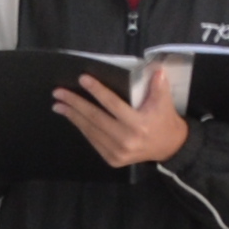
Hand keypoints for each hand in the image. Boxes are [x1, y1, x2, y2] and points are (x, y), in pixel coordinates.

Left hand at [58, 67, 186, 166]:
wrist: (169, 148)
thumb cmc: (164, 120)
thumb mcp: (164, 102)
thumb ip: (158, 86)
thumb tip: (155, 68)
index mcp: (139, 124)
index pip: (113, 104)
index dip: (97, 91)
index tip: (82, 79)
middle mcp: (126, 139)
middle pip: (95, 118)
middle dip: (74, 104)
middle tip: (58, 92)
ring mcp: (117, 152)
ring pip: (90, 130)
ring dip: (72, 116)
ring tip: (58, 104)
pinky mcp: (112, 159)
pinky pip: (93, 140)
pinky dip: (82, 127)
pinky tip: (72, 117)